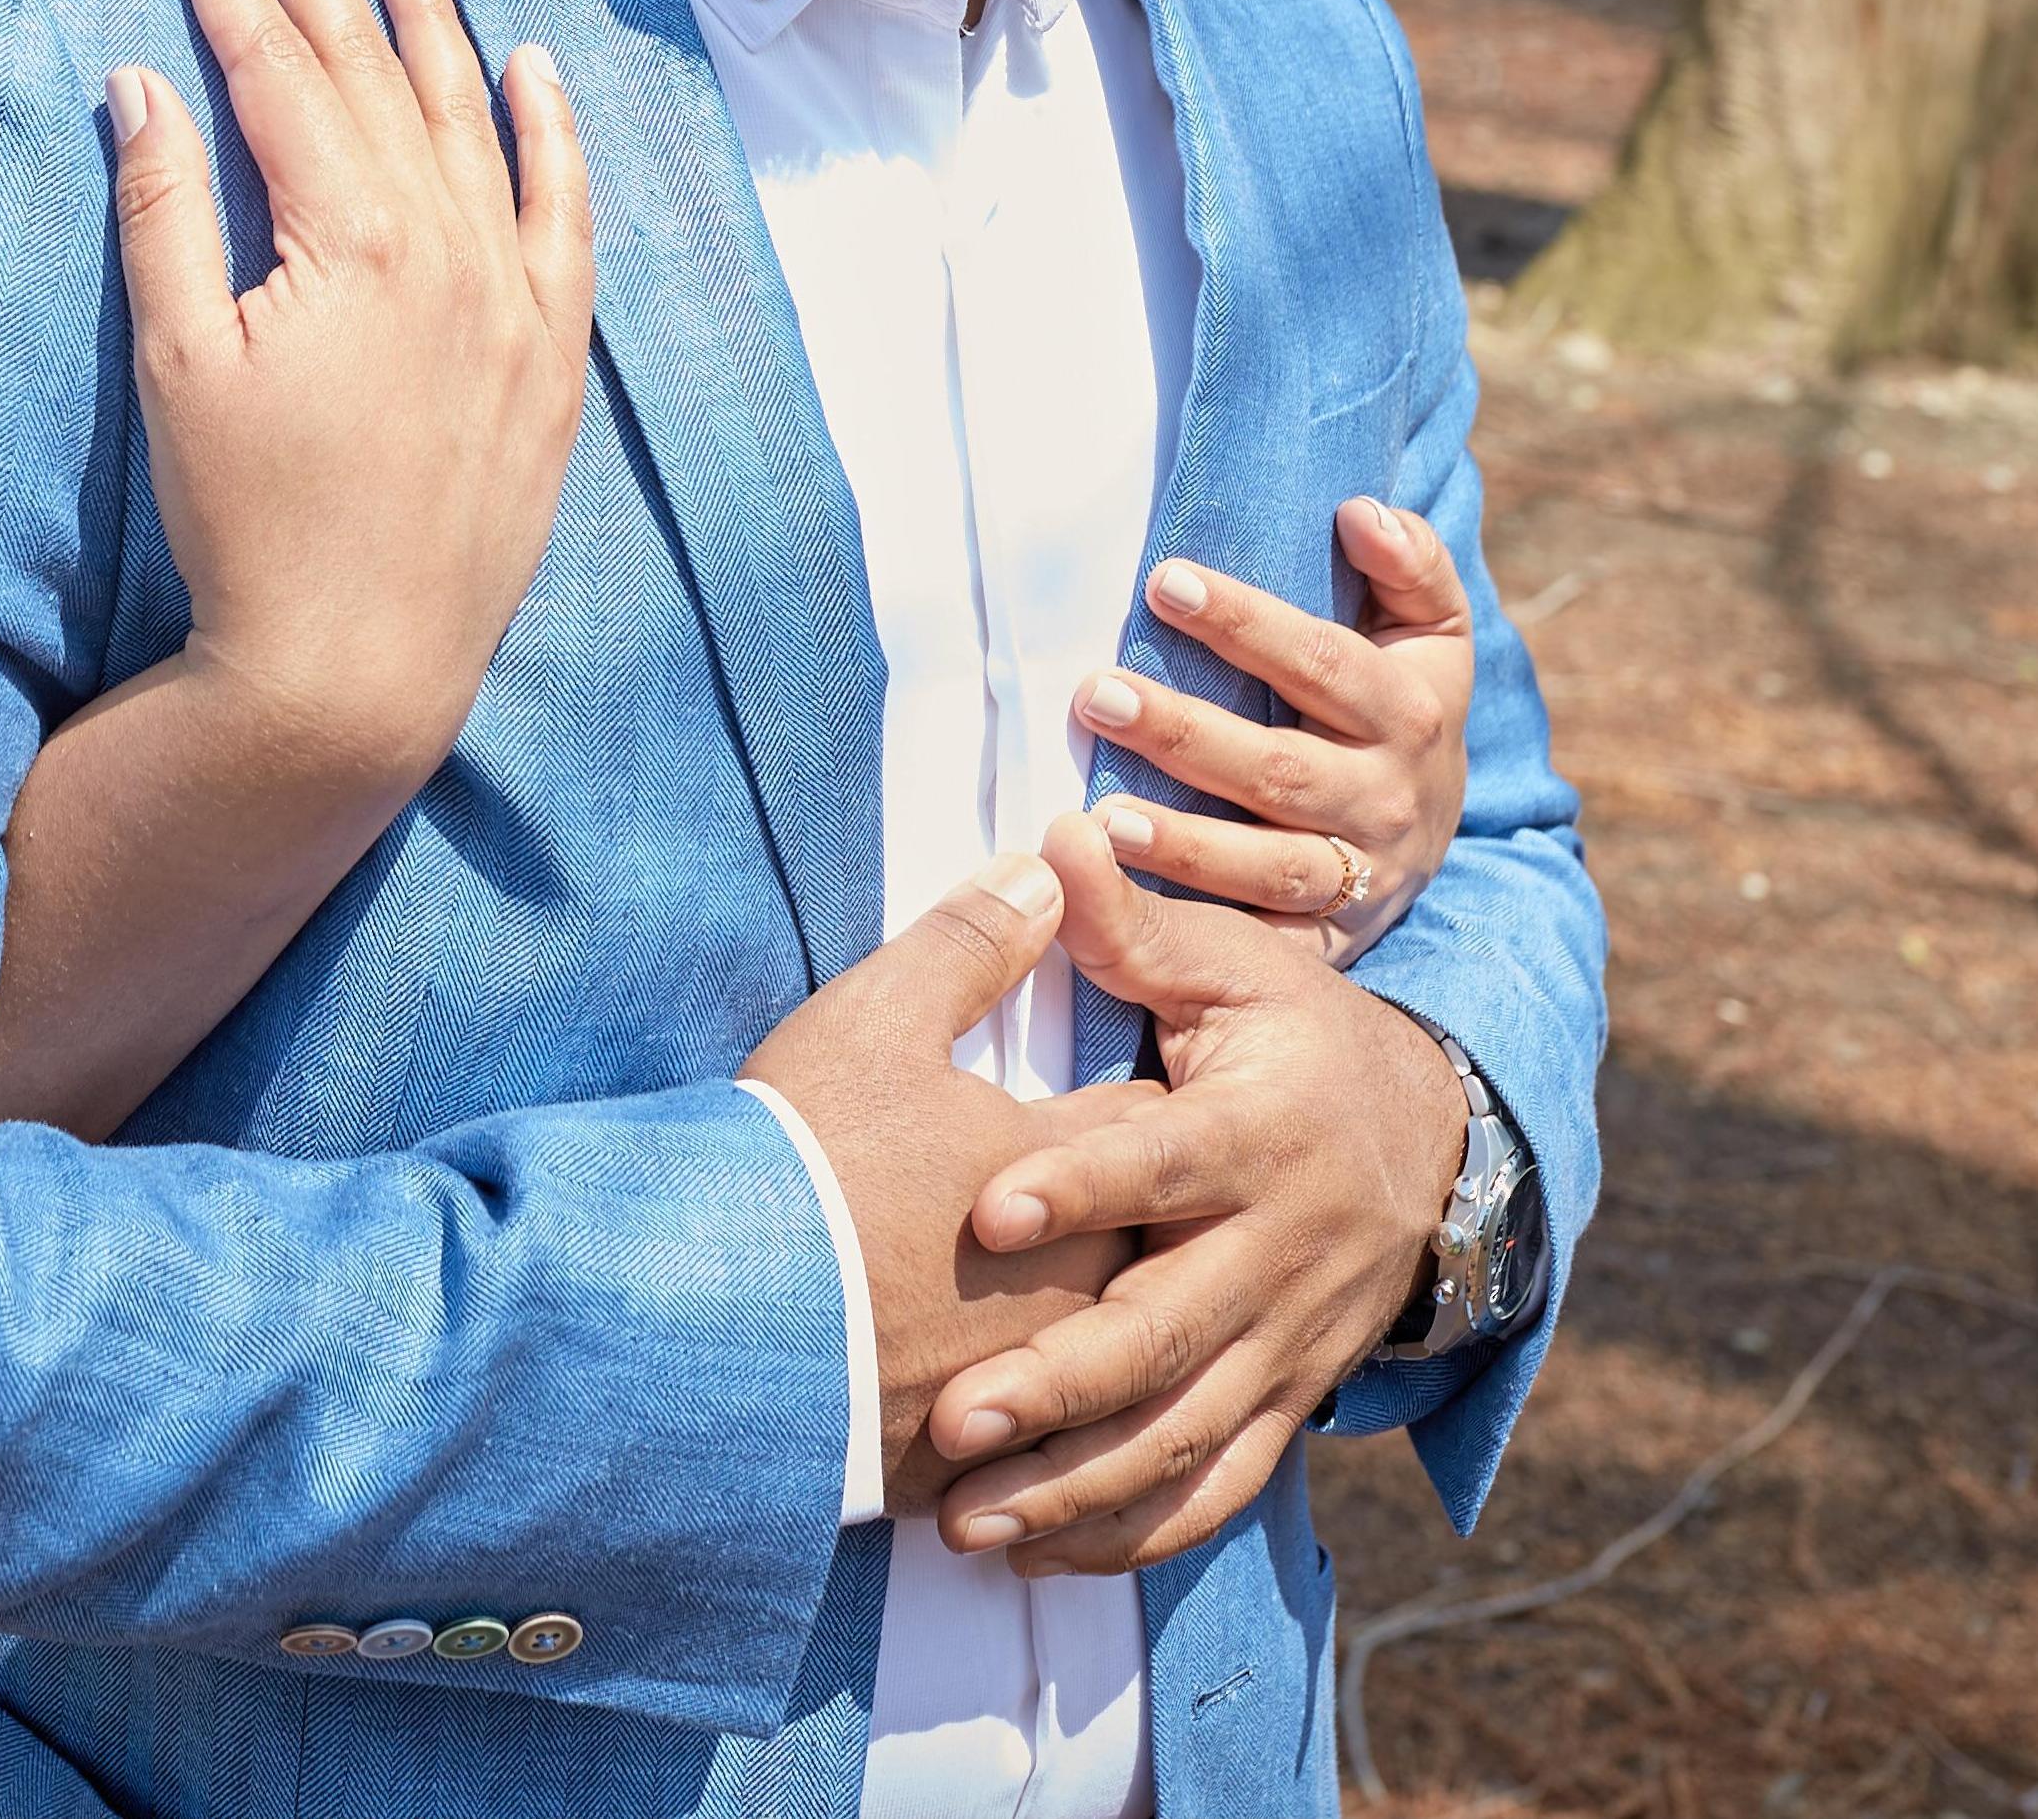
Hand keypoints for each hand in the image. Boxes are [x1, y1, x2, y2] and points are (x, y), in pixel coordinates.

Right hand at [109, 0, 591, 794]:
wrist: (351, 669)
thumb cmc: (244, 523)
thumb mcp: (177, 360)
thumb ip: (161, 206)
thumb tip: (141, 76)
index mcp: (348, 236)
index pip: (280, 71)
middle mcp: (448, 246)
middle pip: (372, 72)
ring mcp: (512, 298)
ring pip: (472, 121)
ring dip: (427, 24)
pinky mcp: (550, 355)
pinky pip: (566, 213)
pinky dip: (551, 131)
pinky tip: (530, 65)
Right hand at [742, 855, 1153, 1508]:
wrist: (718, 1315)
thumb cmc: (803, 1154)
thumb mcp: (877, 1018)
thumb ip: (970, 943)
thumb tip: (1044, 869)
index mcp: (1068, 1173)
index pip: (1149, 1126)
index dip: (1149, 1106)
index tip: (1153, 1095)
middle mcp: (1077, 1288)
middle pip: (1159, 1257)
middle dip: (1160, 1236)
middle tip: (1170, 1223)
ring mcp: (1031, 1385)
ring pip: (1120, 1375)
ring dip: (1120, 1359)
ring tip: (1124, 1350)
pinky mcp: (971, 1460)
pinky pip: (1057, 1465)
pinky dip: (1065, 1460)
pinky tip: (1057, 1463)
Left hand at [918, 813, 1466, 1574]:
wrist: (1435, 1140)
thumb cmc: (1298, 1032)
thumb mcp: (1237, 965)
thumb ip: (1134, 924)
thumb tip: (1056, 834)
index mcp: (1261, 1132)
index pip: (1161, 1162)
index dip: (1080, 1183)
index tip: (986, 1210)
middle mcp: (1281, 1251)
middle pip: (1167, 1332)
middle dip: (1057, 1383)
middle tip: (952, 1418)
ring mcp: (1288, 1341)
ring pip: (1186, 1435)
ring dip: (1077, 1484)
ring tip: (967, 1519)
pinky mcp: (1287, 1398)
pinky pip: (1216, 1485)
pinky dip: (1133, 1530)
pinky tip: (1037, 1552)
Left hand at [1073, 498, 1472, 965]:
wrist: (1433, 830)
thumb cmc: (1400, 702)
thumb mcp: (1428, 634)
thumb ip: (1411, 566)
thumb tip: (1361, 512)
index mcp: (1408, 714)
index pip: (1322, 663)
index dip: (1246, 622)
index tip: (1163, 581)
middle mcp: (1386, 801)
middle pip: (1280, 770)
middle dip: (1185, 731)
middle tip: (1097, 692)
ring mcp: (1356, 877)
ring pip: (1267, 866)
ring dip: (1182, 844)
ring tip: (1102, 817)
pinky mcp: (1324, 938)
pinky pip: (1260, 942)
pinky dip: (1199, 930)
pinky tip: (1126, 906)